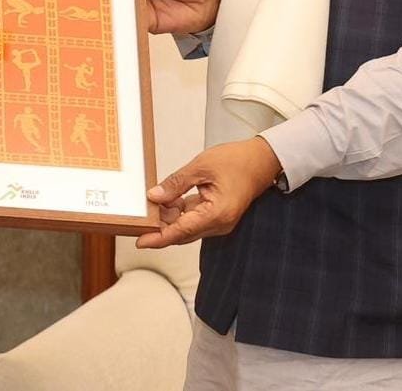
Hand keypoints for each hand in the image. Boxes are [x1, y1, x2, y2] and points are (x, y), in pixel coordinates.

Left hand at [136, 137, 281, 248]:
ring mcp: (219, 222)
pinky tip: (167, 201)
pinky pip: (194, 219)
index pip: (181, 231)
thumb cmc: (237, 161)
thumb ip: (176, 183)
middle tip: (140, 216)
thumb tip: (154, 196)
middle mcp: (219, 224)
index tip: (141, 241)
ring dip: (169, 217)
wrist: (261, 160)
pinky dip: (180, 212)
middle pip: (182, 232)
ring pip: (187, 226)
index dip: (159, 238)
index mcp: (217, 214)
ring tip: (153, 203)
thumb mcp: (201, 167)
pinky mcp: (217, 216)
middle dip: (160, 226)